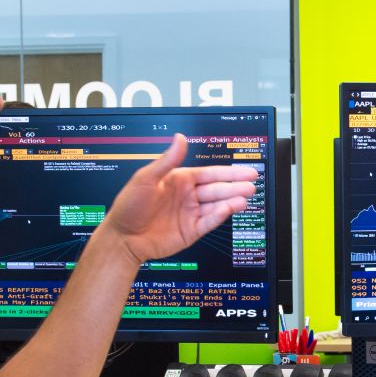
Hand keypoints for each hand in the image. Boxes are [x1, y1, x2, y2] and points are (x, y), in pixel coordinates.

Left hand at [100, 133, 257, 262]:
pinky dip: (221, 215)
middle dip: (235, 185)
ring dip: (232, 200)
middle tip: (252, 182)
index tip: (246, 170)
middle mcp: (188, 196)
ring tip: (246, 196)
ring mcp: (191, 213)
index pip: (209, 174)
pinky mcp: (192, 231)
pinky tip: (232, 208)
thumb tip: (181, 138)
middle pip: (217, 188)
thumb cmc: (129, 206)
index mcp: (179, 180)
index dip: (228, 172)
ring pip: (217, 204)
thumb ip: (167, 160)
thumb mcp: (146, 178)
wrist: (123, 238)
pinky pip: (210, 221)